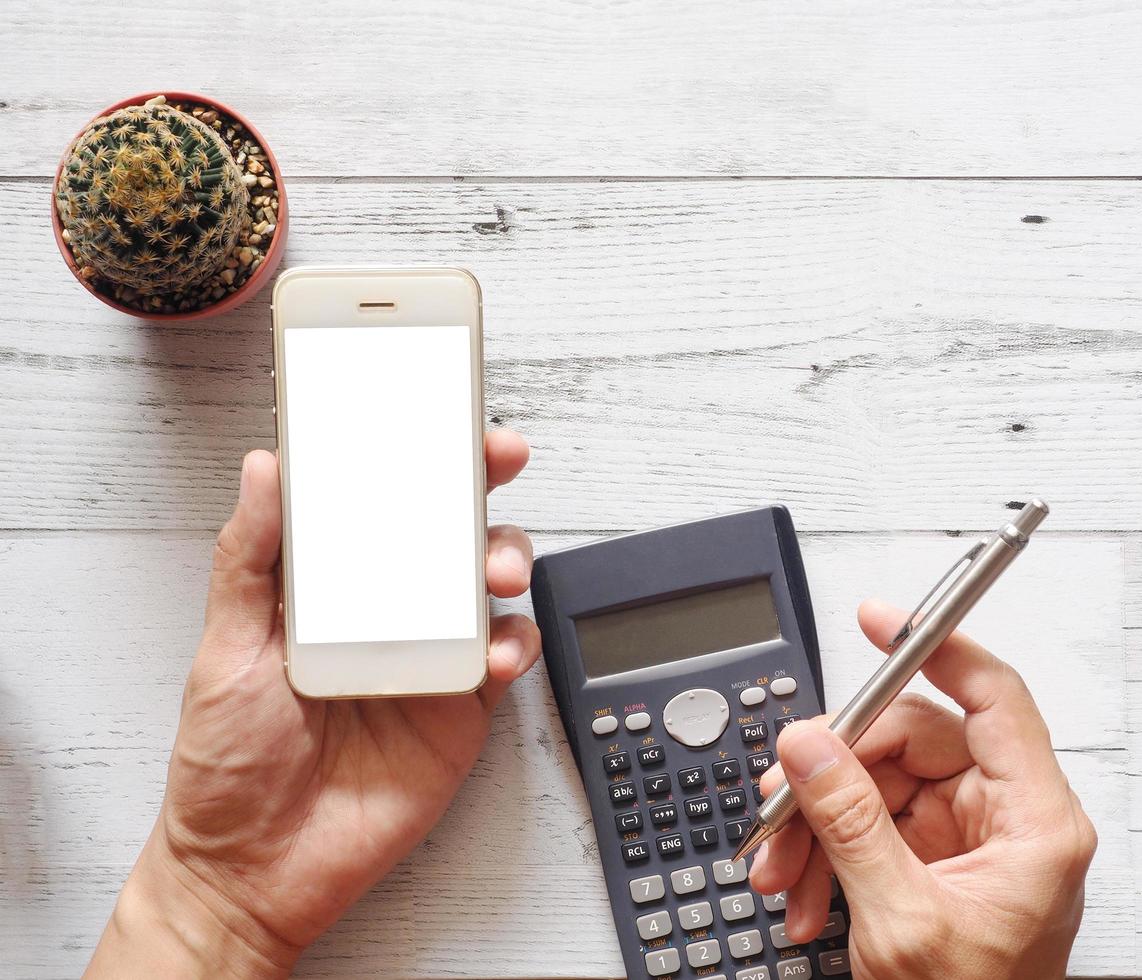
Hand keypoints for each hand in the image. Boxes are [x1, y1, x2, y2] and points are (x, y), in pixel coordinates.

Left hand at [87, 431, 540, 978]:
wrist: (256, 869)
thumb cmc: (229, 761)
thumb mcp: (227, 648)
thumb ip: (249, 558)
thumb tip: (266, 469)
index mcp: (330, 585)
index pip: (378, 499)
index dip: (411, 451)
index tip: (435, 409)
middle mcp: (387, 609)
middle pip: (446, 526)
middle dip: (480, 483)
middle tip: (497, 457)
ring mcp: (430, 655)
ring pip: (486, 582)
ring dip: (506, 557)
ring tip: (495, 569)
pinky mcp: (462, 706)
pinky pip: (505, 658)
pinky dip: (515, 643)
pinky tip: (497, 648)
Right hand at [749, 599, 1096, 978]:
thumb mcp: (902, 921)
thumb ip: (851, 824)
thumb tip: (811, 746)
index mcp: (1035, 823)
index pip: (994, 698)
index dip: (938, 647)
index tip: (882, 619)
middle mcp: (1006, 818)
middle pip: (912, 743)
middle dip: (835, 774)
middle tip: (782, 797)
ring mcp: (966, 838)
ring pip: (878, 784)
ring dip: (818, 825)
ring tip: (784, 870)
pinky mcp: (931, 860)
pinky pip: (868, 824)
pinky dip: (826, 853)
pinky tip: (804, 892)